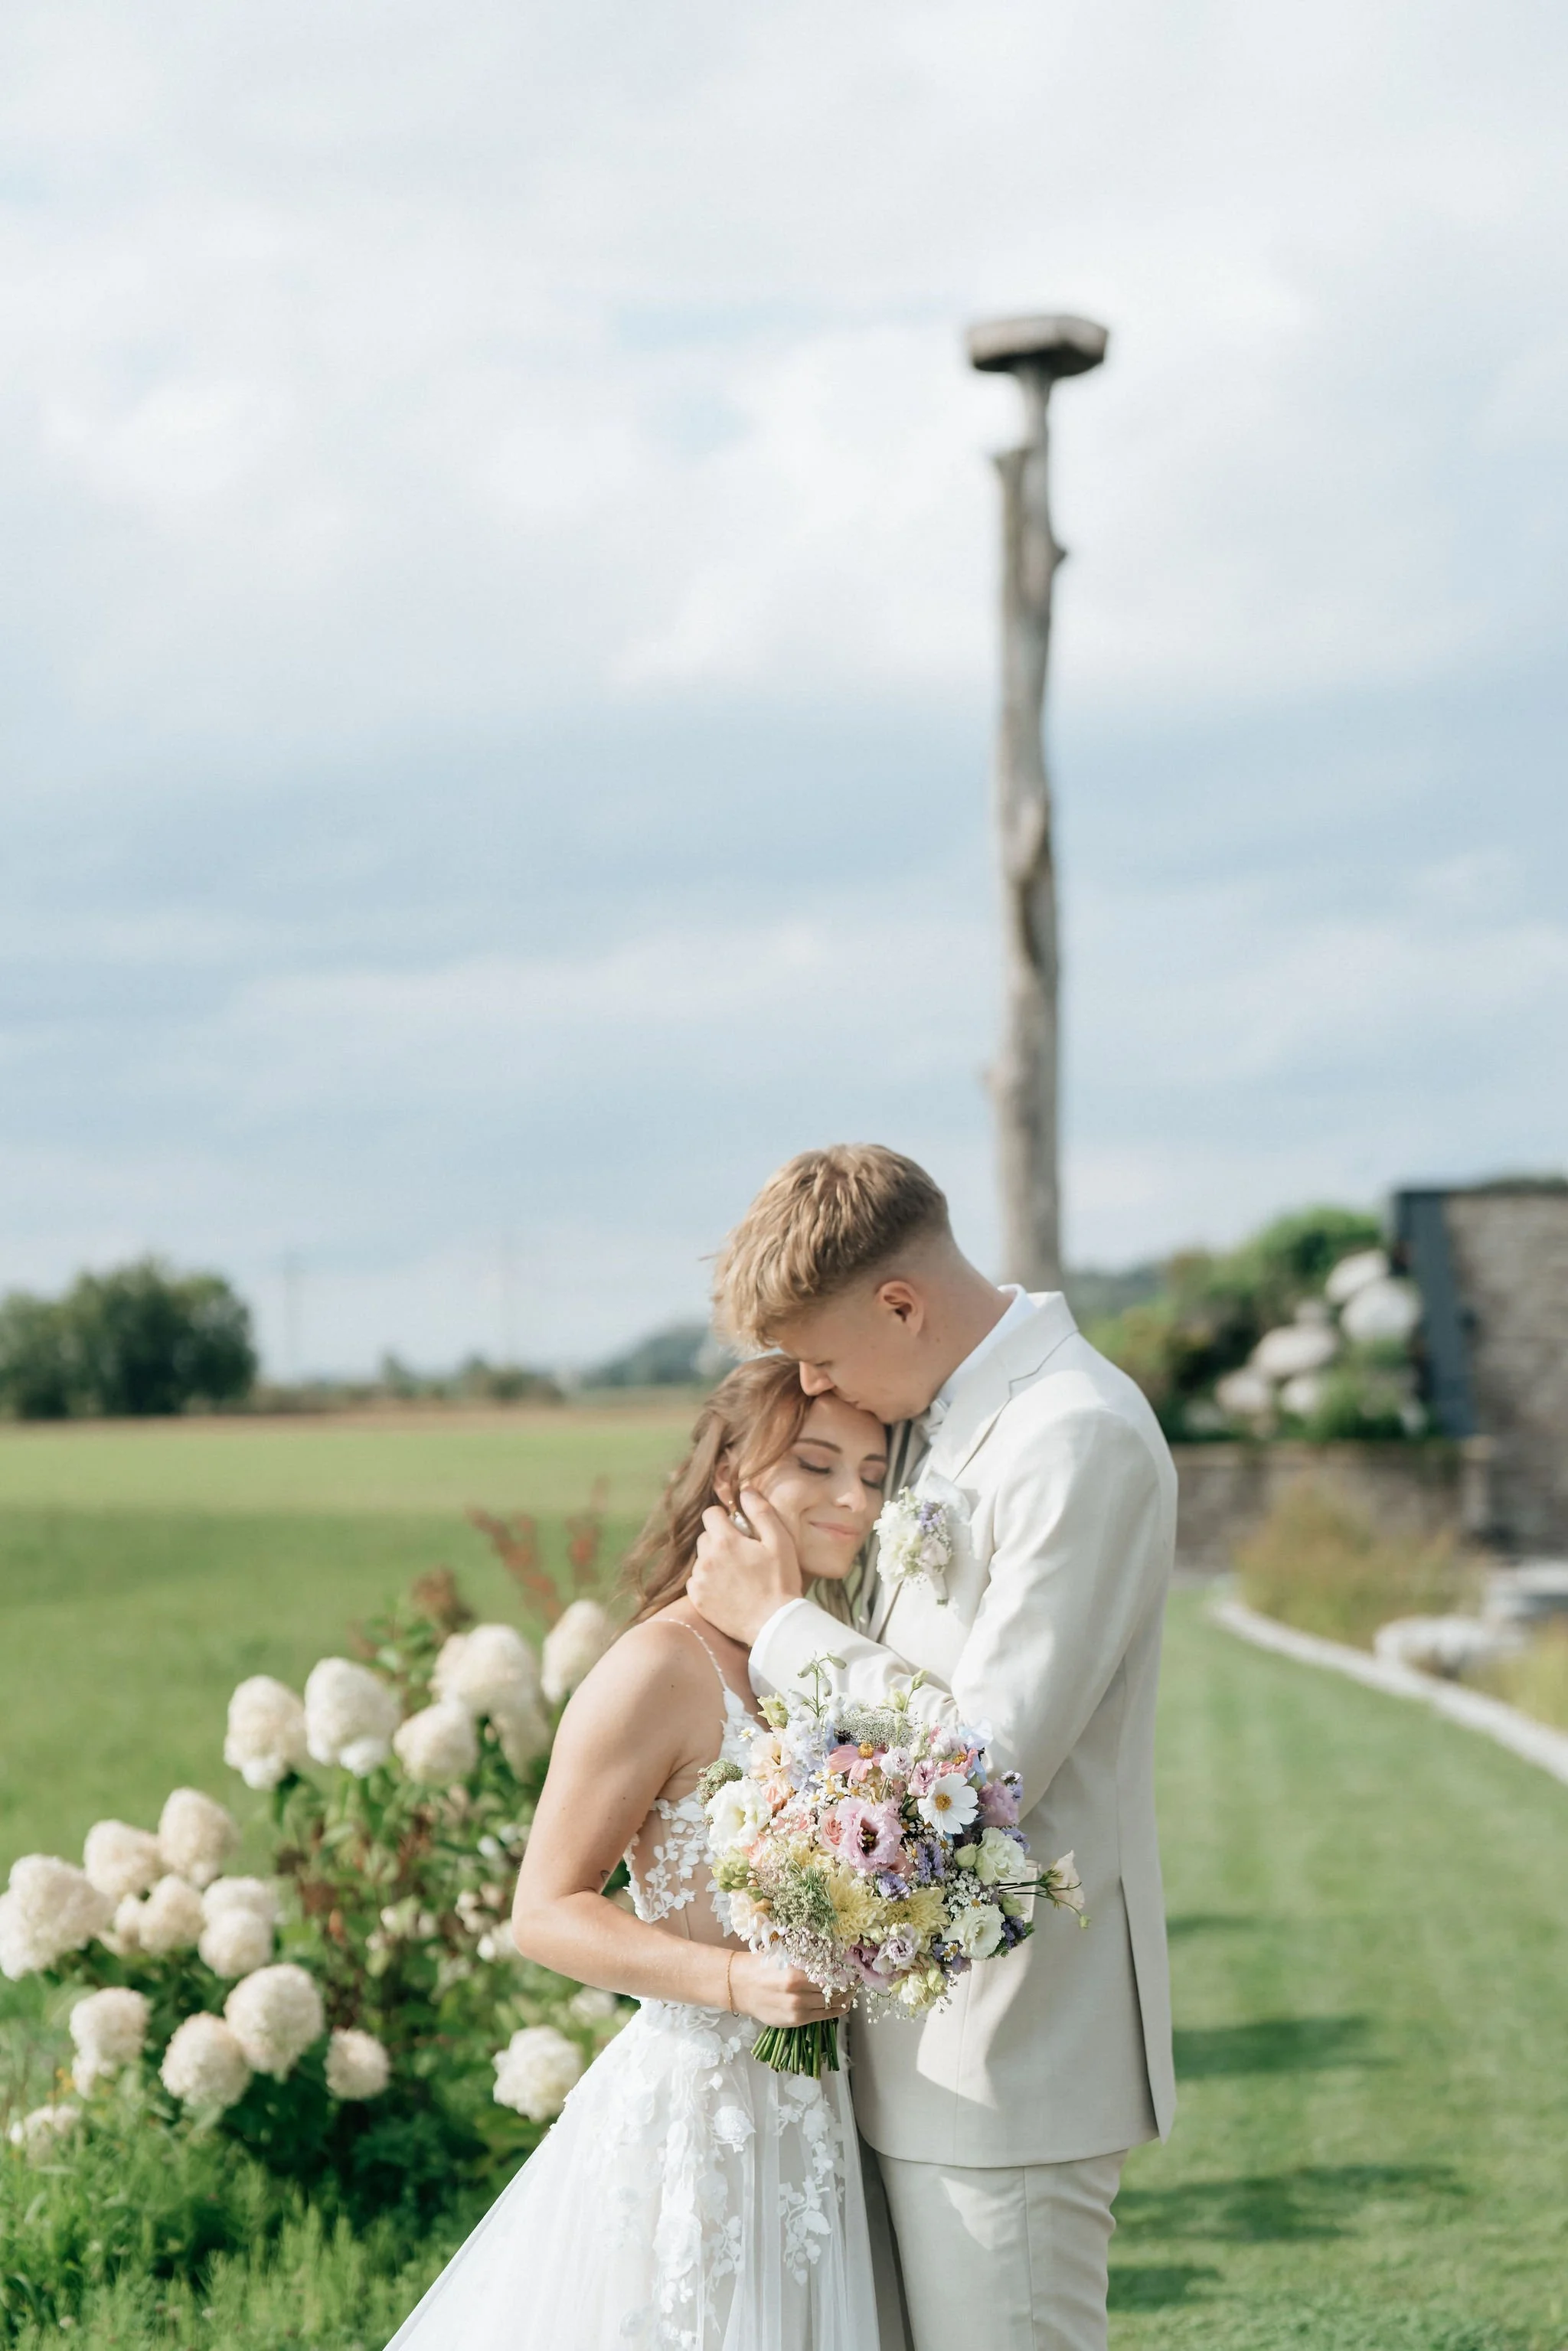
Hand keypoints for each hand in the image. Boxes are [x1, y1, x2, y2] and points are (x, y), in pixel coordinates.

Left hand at [687, 1488, 802, 1646]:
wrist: (774, 1624)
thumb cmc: (781, 1581)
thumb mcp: (780, 1541)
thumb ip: (761, 1512)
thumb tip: (745, 1491)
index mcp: (725, 1540)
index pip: (711, 1513)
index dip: (725, 1518)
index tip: (738, 1530)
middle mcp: (706, 1558)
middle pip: (705, 1536)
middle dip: (720, 1540)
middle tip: (742, 1554)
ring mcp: (700, 1580)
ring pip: (701, 1559)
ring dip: (714, 1561)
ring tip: (737, 1575)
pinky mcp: (698, 1600)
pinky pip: (697, 1581)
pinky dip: (709, 1582)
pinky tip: (728, 1590)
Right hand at [728, 1952, 852, 2028]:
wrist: (740, 1986)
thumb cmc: (761, 1964)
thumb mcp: (783, 1953)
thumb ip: (805, 1953)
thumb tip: (831, 1948)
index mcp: (796, 1974)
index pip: (830, 1975)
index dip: (844, 1973)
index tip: (854, 1969)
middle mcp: (798, 1994)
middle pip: (832, 1990)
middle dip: (846, 1985)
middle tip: (855, 1980)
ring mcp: (797, 2010)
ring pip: (829, 2005)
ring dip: (843, 1998)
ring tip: (851, 1991)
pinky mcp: (794, 2021)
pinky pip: (821, 2017)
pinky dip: (834, 2010)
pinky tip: (841, 2004)